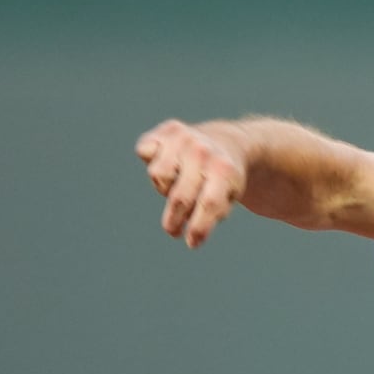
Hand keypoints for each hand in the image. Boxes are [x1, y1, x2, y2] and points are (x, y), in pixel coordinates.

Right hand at [135, 120, 246, 247]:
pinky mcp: (167, 130)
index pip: (208, 204)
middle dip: (175, 220)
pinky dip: (152, 160)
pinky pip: (145, 152)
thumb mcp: (229, 197)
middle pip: (180, 196)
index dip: (198, 228)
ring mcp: (184, 138)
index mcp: (224, 170)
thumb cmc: (223, 180)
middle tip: (174, 231)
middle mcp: (203, 151)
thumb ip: (212, 215)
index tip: (192, 243)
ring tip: (178, 186)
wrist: (226, 144)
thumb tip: (192, 237)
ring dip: (164, 188)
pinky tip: (169, 163)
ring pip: (159, 176)